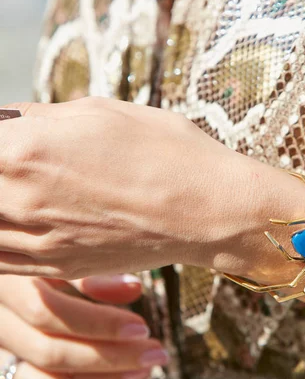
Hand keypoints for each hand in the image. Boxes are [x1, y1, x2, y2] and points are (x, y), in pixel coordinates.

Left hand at [0, 97, 264, 278]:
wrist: (210, 211)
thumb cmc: (169, 153)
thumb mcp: (104, 113)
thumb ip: (42, 117)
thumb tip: (9, 121)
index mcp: (26, 149)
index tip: (8, 132)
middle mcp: (20, 198)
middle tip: (16, 158)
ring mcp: (37, 240)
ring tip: (18, 189)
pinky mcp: (58, 265)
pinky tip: (13, 221)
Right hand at [0, 274, 167, 378]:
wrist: (11, 281)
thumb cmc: (43, 258)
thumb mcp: (62, 256)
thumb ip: (91, 272)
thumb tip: (133, 289)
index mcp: (9, 284)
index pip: (50, 312)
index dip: (97, 323)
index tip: (142, 328)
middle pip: (49, 352)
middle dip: (109, 357)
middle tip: (156, 353)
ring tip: (144, 369)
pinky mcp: (7, 368)